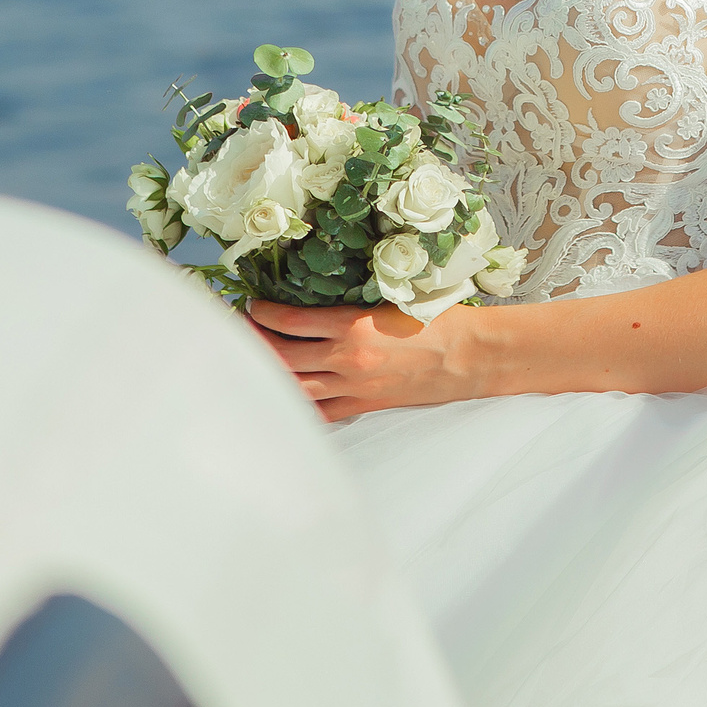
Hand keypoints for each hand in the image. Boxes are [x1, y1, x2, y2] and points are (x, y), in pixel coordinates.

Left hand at [247, 298, 480, 420]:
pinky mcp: (364, 405)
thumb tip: (314, 297)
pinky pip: (320, 410)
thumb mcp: (392, 299)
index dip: (263, 314)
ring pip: (295, 385)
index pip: (291, 321)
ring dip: (269, 372)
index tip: (250, 305)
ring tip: (253, 360)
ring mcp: (353, 387)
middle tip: (237, 331)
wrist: (469, 356)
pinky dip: (297, 402)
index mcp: (353, 326)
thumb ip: (352, 303)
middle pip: (283, 356)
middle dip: (254, 343)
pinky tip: (283, 394)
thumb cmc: (437, 320)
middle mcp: (347, 360)